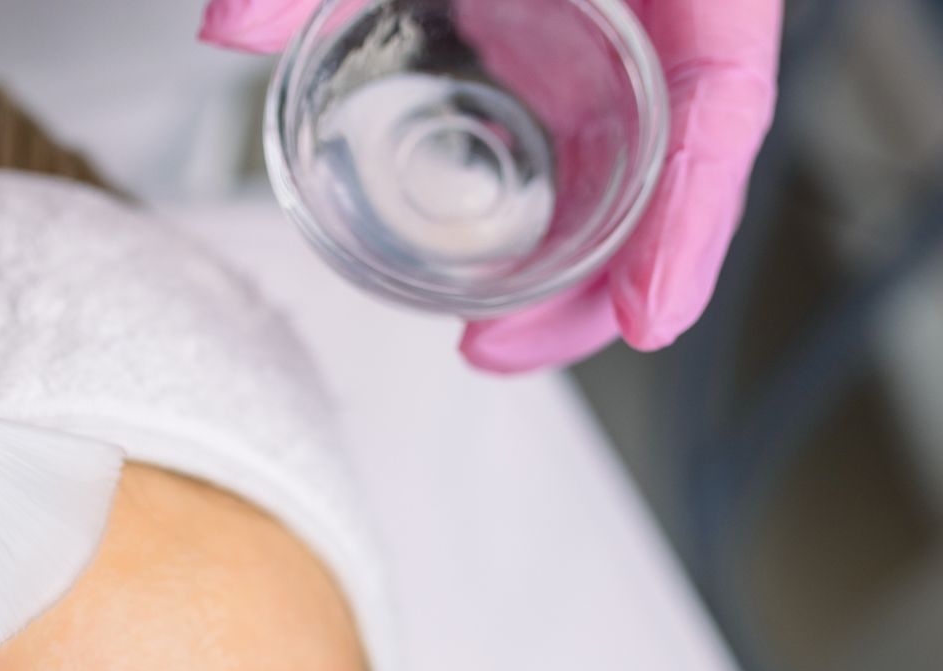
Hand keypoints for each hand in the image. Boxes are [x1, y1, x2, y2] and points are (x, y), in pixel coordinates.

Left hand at [199, 0, 782, 373]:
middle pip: (674, 160)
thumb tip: (225, 27)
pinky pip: (573, 128)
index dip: (691, 220)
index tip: (648, 318)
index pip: (726, 98)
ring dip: (563, 261)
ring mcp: (612, 11)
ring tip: (476, 340)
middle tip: (492, 355)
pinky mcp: (557, 19)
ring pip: (625, 160)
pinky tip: (474, 258)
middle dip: (600, 278)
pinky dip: (534, 201)